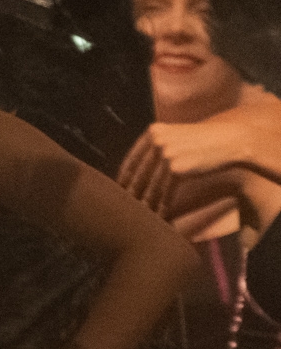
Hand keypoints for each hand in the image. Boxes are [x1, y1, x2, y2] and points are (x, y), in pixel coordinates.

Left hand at [120, 112, 278, 212]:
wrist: (231, 141)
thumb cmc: (203, 142)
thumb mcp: (176, 138)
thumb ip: (157, 148)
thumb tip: (136, 171)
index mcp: (154, 132)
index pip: (131, 159)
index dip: (124, 178)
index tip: (118, 192)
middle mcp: (157, 141)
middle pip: (138, 174)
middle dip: (131, 193)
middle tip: (125, 209)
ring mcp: (166, 154)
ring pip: (150, 185)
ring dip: (145, 203)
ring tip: (140, 216)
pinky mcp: (177, 167)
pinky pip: (165, 191)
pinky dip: (161, 204)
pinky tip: (158, 215)